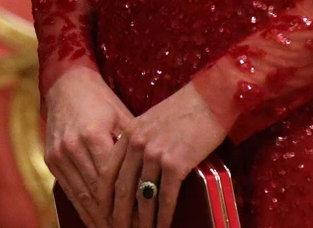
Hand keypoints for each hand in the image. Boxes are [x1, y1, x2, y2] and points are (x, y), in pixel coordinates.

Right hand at [43, 68, 135, 227]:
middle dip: (116, 218)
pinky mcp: (51, 159)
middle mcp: (72, 147)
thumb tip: (158, 176)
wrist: (66, 84)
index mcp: (93, 135)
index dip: (129, 204)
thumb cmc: (101, 100)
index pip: (114, 180)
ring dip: (100, 219)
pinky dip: (83, 209)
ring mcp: (59, 154)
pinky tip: (96, 222)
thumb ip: (135, 147)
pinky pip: (69, 191)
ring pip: (82, 196)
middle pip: (97, 193)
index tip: (144, 221)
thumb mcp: (122, 117)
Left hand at [110, 82, 229, 227]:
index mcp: (127, 133)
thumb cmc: (184, 110)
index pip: (107, 172)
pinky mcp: (176, 163)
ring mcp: (155, 153)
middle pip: (121, 188)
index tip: (101, 213)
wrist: (211, 97)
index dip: (103, 197)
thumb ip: (137, 142)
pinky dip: (162, 217)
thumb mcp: (151, 122)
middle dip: (117, 215)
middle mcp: (136, 144)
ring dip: (140, 222)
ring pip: (142, 197)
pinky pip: (165, 197)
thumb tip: (133, 171)